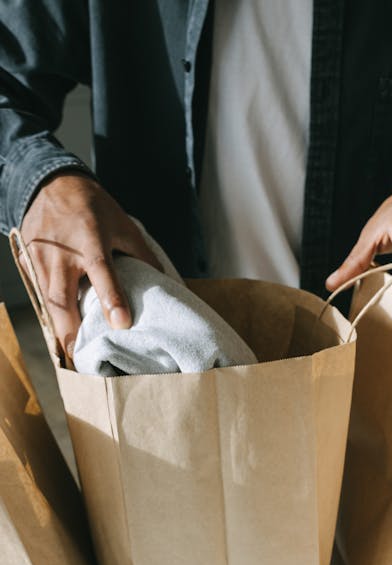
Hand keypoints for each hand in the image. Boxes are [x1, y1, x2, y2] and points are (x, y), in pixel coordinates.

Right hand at [19, 172, 162, 357]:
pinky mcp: (29, 263)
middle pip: (63, 299)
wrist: (50, 182)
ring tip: (73, 356)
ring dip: (60, 330)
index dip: (112, 299)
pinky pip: (41, 295)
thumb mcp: (123, 224)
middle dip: (71, 332)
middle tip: (82, 359)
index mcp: (90, 240)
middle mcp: (62, 253)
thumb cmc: (92, 205)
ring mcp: (41, 259)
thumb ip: (142, 255)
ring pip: (48, 302)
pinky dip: (51, 316)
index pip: (102, 273)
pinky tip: (61, 333)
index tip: (122, 323)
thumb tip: (166, 284)